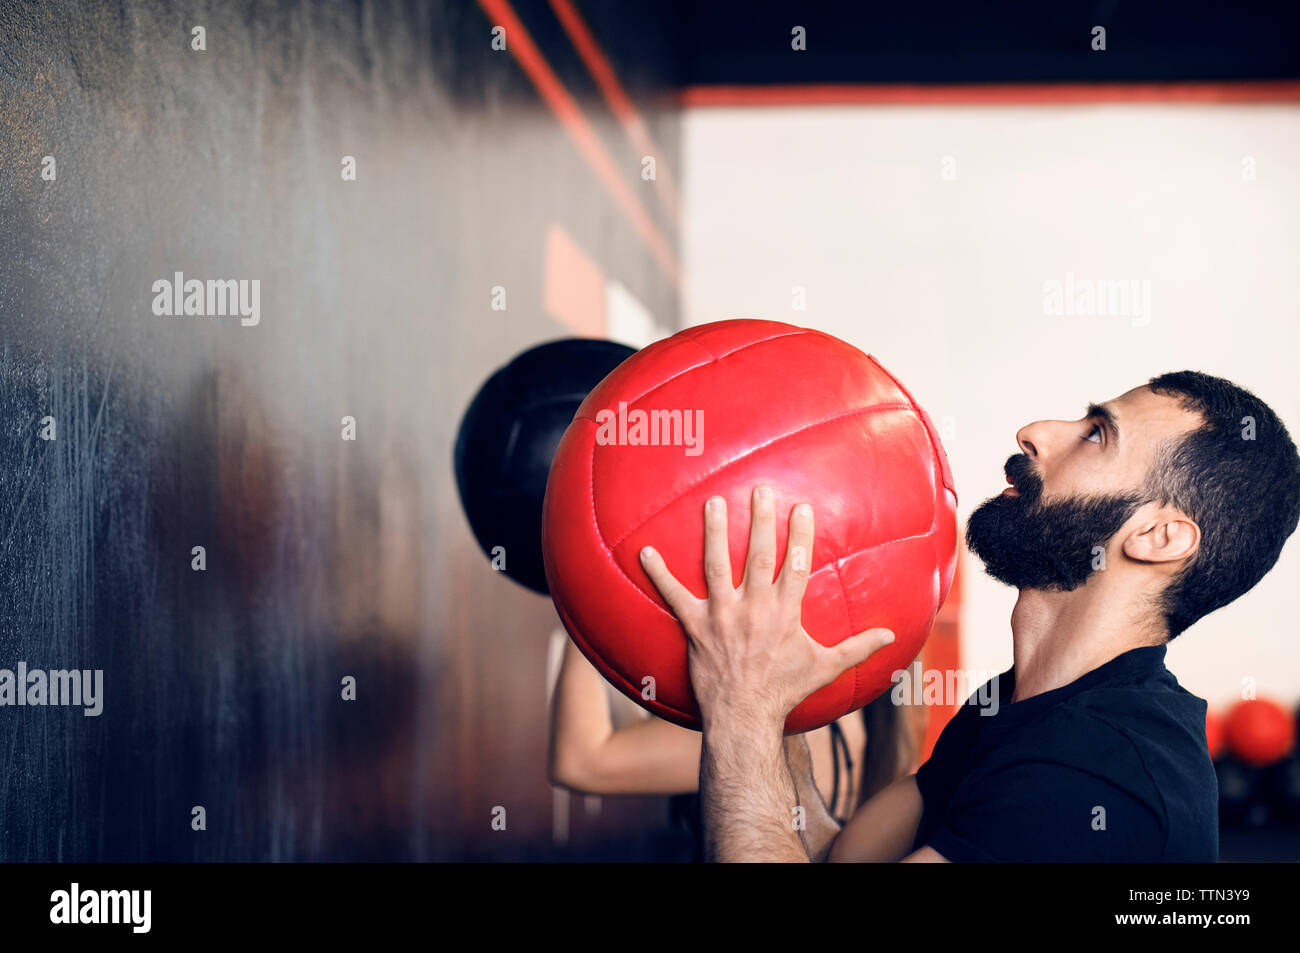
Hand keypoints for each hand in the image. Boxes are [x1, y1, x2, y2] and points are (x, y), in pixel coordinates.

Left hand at [639, 485, 894, 728]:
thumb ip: (858, 648)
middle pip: (757, 554)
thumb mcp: (826, 668)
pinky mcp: (695, 627)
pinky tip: (644, 551)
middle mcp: (754, 607)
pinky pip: (673, 596)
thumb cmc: (785, 692)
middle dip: (760, 520)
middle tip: (760, 490)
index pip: (796, 564)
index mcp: (785, 612)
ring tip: (712, 503)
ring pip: (716, 565)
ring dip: (713, 533)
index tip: (801, 506)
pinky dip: (658, 574)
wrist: (745, 717)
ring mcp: (722, 615)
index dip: (799, 534)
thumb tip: (892, 636)